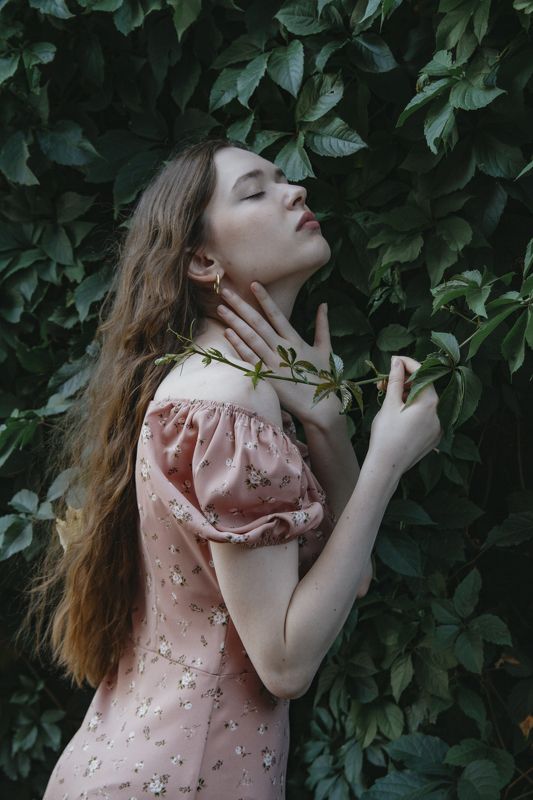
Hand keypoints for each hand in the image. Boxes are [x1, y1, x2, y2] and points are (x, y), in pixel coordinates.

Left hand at [216, 282, 341, 425]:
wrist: (320, 406)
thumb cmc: (322, 377)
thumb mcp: (325, 349)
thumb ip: (323, 325)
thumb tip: (324, 304)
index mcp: (295, 340)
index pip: (276, 314)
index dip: (264, 299)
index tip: (253, 284)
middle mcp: (282, 348)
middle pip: (258, 323)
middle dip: (240, 306)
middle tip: (225, 291)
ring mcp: (273, 363)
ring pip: (251, 338)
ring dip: (235, 322)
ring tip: (221, 308)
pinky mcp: (267, 377)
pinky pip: (250, 358)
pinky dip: (239, 346)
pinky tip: (227, 333)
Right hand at [368, 355, 442, 475]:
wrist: (387, 466)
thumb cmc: (386, 434)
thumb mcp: (390, 404)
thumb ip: (396, 380)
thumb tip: (397, 361)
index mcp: (430, 403)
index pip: (422, 374)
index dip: (407, 364)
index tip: (393, 360)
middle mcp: (439, 414)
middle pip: (423, 389)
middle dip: (404, 382)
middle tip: (385, 383)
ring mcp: (438, 427)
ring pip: (424, 403)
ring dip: (408, 397)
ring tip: (389, 398)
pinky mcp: (433, 437)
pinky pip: (425, 417)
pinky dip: (413, 411)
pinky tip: (398, 413)